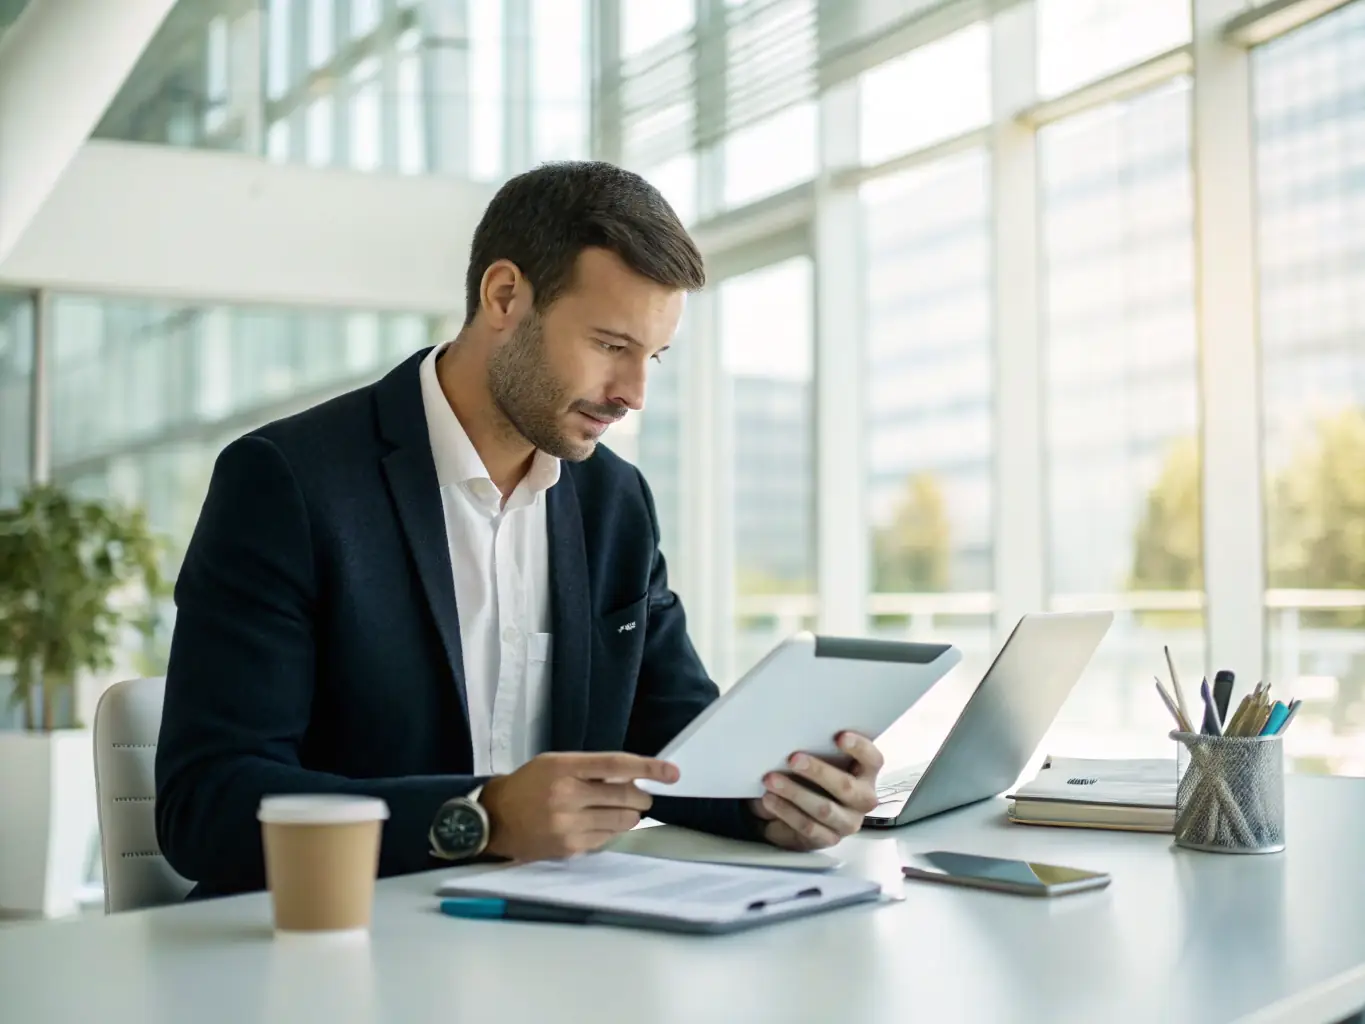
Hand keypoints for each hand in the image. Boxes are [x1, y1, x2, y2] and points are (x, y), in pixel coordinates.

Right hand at [479, 752, 677, 860]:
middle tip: (643, 796)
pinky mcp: (570, 848)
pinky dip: (610, 831)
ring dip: (630, 815)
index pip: (616, 765)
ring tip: (621, 810)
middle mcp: (567, 796)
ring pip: (621, 821)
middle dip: (642, 796)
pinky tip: (597, 824)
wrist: (494, 819)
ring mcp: (569, 825)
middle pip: (625, 795)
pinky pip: (606, 839)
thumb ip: (590, 769)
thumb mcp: (555, 764)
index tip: (672, 772)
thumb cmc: (528, 786)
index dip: (648, 767)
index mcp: (564, 768)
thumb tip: (631, 776)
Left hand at [748, 732, 882, 850]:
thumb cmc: (813, 777)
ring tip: (770, 780)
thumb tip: (793, 738)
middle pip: (845, 786)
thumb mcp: (820, 761)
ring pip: (824, 809)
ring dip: (794, 792)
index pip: (872, 759)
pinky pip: (808, 827)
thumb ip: (818, 750)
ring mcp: (847, 822)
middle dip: (818, 771)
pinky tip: (769, 800)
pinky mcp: (828, 838)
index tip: (839, 736)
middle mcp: (863, 799)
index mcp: (866, 774)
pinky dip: (786, 811)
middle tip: (793, 758)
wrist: (802, 811)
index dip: (859, 747)